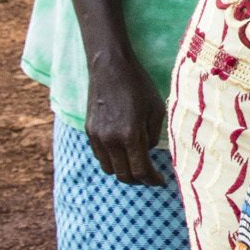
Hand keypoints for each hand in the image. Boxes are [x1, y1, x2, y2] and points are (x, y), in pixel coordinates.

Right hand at [84, 50, 166, 185]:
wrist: (110, 68)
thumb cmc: (139, 86)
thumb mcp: (156, 110)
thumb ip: (153, 136)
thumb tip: (147, 152)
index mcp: (130, 135)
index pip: (141, 170)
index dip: (153, 180)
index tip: (161, 181)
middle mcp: (110, 140)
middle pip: (123, 175)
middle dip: (139, 180)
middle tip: (151, 178)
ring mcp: (96, 136)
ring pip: (109, 168)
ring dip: (123, 171)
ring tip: (137, 166)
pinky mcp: (88, 130)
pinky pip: (100, 155)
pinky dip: (112, 160)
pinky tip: (123, 152)